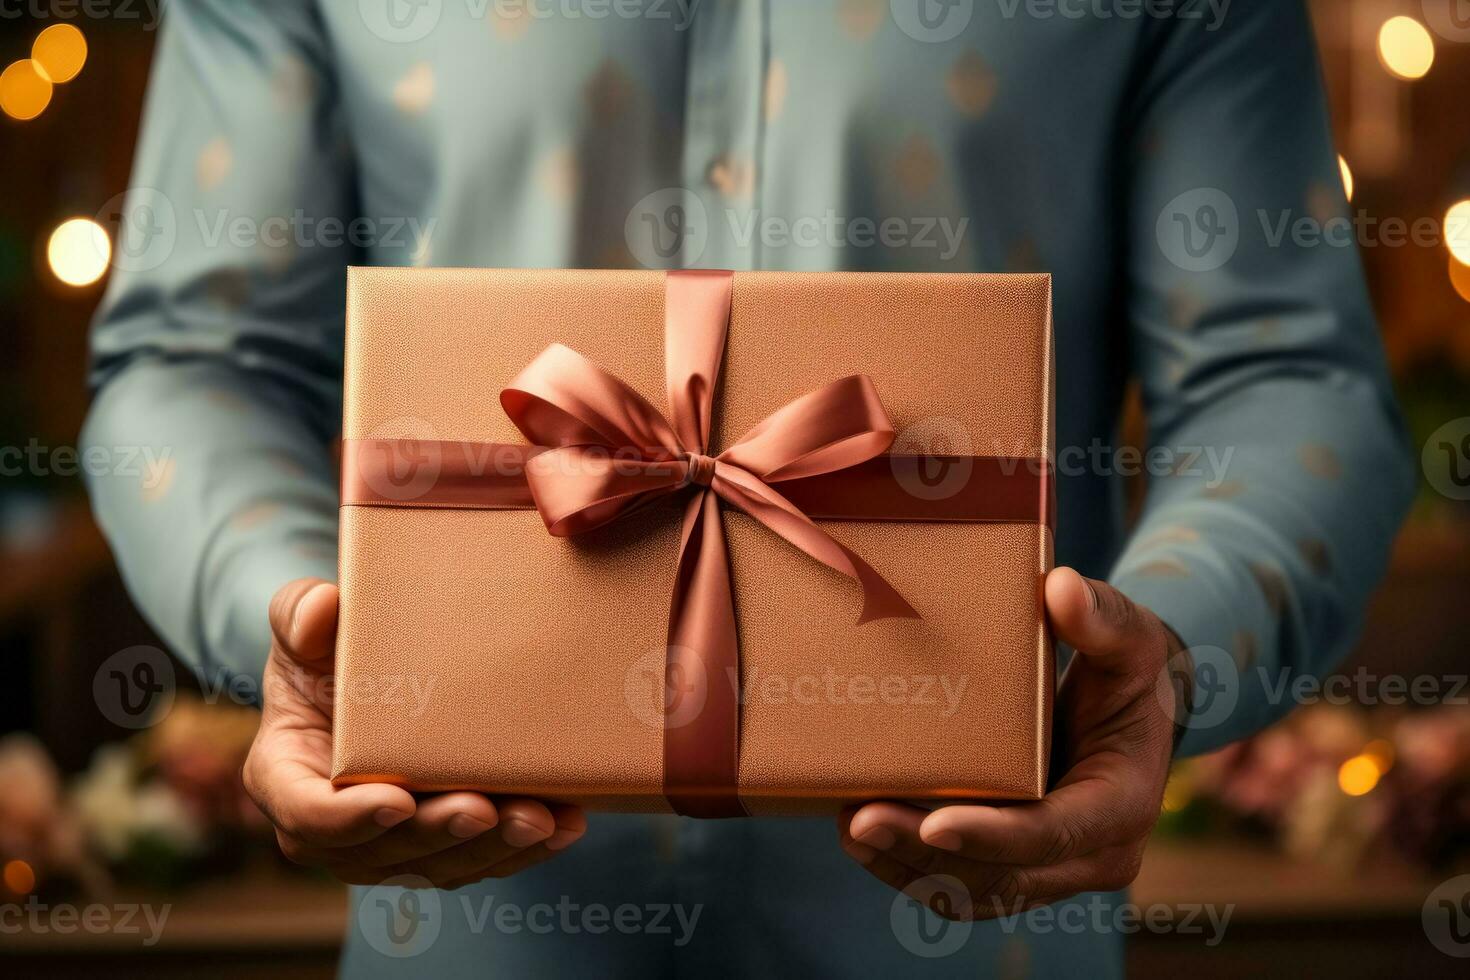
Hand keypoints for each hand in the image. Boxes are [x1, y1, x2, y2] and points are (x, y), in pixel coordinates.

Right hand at [243, 578, 586, 888]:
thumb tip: (320, 612)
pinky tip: (563, 826)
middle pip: (383, 851)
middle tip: (484, 809)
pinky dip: (521, 850)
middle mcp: (332, 830)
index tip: (396, 801)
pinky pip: (477, 862)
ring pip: (438, 866)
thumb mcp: (302, 623)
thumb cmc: (327, 651)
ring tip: (539, 820)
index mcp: (285, 778)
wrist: (365, 678)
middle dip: (438, 834)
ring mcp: (385, 847)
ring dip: (491, 849)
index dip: (348, 818)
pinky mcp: (435, 851)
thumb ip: (299, 611)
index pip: (307, 814)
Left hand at [838, 567, 1186, 919]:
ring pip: (975, 891)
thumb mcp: (1131, 639)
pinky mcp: (1022, 868)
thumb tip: (1060, 589)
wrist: (1139, 711)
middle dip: (925, 854)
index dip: (993, 835)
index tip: (934, 824)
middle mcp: (1093, 854)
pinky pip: (964, 885)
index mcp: (1122, 804)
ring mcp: (1055, 869)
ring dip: (908, 867)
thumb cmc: (1131, 671)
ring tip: (848, 826)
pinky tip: (865, 835)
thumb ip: (1102, 617)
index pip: (1054, 834)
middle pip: (1001, 875)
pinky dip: (913, 867)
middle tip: (859, 821)